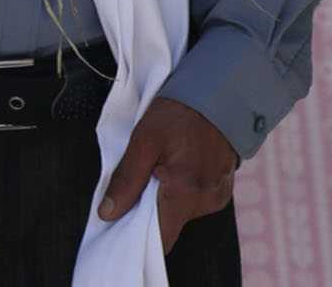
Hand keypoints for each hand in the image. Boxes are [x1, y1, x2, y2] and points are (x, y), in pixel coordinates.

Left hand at [98, 98, 235, 253]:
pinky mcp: (223, 189)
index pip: (160, 240)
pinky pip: (197, 201)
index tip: (125, 220)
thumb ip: (126, 179)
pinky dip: (186, 189)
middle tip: (145, 178)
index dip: (139, 236)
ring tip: (166, 165)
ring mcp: (217, 197)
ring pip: (183, 212)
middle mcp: (205, 201)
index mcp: (185, 193)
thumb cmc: (181, 112)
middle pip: (170, 224)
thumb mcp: (145, 137)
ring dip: (170, 196)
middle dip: (153, 209)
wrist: (218, 91)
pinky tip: (183, 165)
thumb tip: (108, 213)